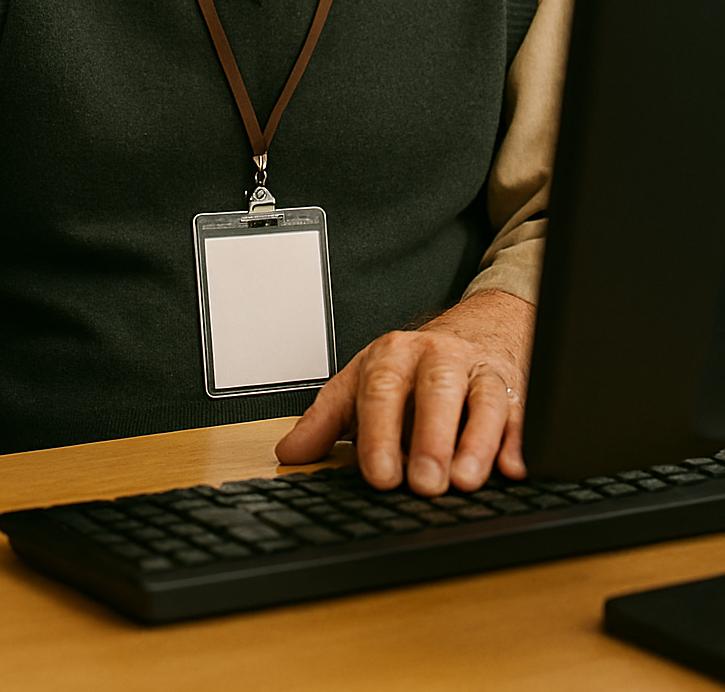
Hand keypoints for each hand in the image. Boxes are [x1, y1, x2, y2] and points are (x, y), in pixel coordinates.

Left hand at [275, 291, 533, 494]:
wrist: (475, 330)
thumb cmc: (410, 369)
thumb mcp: (360, 386)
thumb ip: (325, 421)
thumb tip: (290, 453)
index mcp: (393, 356)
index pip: (382, 390)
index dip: (380, 434)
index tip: (380, 475)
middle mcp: (438, 358)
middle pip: (436, 390)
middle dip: (430, 437)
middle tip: (424, 482)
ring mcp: (479, 372)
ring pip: (483, 399)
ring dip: (477, 441)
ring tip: (466, 480)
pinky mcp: (516, 390)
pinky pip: (522, 413)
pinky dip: (520, 441)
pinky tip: (516, 467)